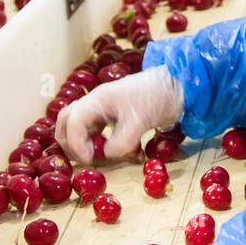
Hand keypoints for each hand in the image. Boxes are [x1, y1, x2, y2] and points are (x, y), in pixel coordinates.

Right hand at [55, 65, 183, 162]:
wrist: (178, 85)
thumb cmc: (156, 96)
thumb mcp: (139, 120)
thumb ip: (122, 141)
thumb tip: (107, 155)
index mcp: (97, 100)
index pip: (72, 121)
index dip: (76, 143)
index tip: (90, 159)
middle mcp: (96, 104)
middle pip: (67, 123)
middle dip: (71, 143)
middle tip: (87, 159)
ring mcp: (105, 111)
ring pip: (84, 130)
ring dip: (89, 146)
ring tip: (105, 157)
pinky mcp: (117, 118)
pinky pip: (104, 135)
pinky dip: (111, 147)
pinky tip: (132, 155)